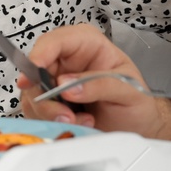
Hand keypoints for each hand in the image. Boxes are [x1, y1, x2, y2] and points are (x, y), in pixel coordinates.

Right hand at [17, 25, 163, 134]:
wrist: (137, 129)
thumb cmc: (136, 103)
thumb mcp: (128, 90)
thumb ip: (100, 84)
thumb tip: (66, 85)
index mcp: (86, 44)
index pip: (54, 41)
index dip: (40, 55)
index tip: (33, 75)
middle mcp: (67, 61)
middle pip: (36, 70)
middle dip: (45, 96)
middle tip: (65, 114)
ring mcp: (56, 83)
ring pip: (33, 94)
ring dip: (52, 113)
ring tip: (80, 121)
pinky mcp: (51, 104)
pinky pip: (37, 113)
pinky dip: (52, 123)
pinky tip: (77, 124)